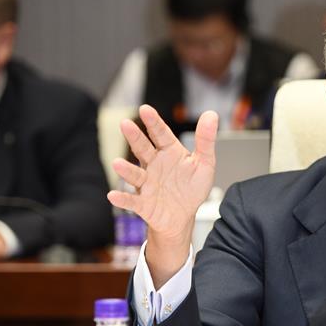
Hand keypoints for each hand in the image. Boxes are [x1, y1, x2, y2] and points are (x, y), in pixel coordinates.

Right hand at [107, 104, 217, 284]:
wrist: (183, 216)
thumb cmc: (191, 187)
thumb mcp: (204, 163)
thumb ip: (206, 140)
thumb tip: (211, 114)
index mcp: (169, 152)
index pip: (161, 134)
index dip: (154, 123)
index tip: (145, 109)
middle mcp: (154, 165)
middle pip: (143, 149)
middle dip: (135, 137)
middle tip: (125, 124)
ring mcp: (146, 184)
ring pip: (135, 174)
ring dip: (126, 170)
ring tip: (117, 163)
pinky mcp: (143, 203)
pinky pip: (131, 201)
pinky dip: (122, 199)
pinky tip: (113, 195)